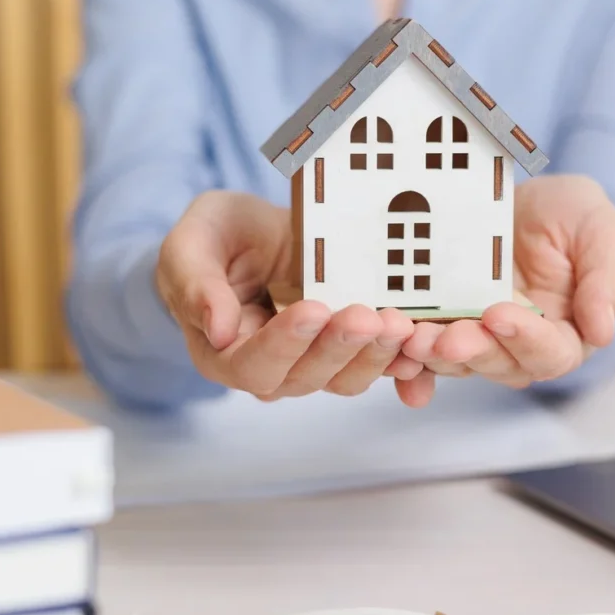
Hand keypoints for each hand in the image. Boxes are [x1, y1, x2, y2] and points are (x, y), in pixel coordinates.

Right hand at [156, 191, 419, 401]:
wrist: (253, 236)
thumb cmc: (217, 238)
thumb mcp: (194, 241)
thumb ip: (195, 281)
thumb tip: (218, 330)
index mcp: (223, 351)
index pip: (251, 364)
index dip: (284, 344)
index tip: (314, 310)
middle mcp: (269, 368)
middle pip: (304, 377)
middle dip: (339, 348)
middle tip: (368, 315)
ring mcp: (312, 362)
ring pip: (344, 378)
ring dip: (375, 357)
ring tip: (398, 324)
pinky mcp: (348, 350)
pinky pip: (376, 369)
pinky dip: (402, 370)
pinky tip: (420, 356)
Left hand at [395, 175, 614, 401]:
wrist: (525, 197)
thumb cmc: (573, 215)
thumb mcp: (603, 233)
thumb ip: (607, 280)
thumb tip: (603, 330)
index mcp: (565, 333)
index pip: (551, 353)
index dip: (525, 339)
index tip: (499, 314)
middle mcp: (518, 345)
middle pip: (497, 364)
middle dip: (471, 351)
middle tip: (447, 337)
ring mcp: (477, 334)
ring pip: (456, 360)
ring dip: (433, 356)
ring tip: (413, 337)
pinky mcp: (442, 319)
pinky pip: (423, 347)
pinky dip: (406, 359)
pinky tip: (392, 355)